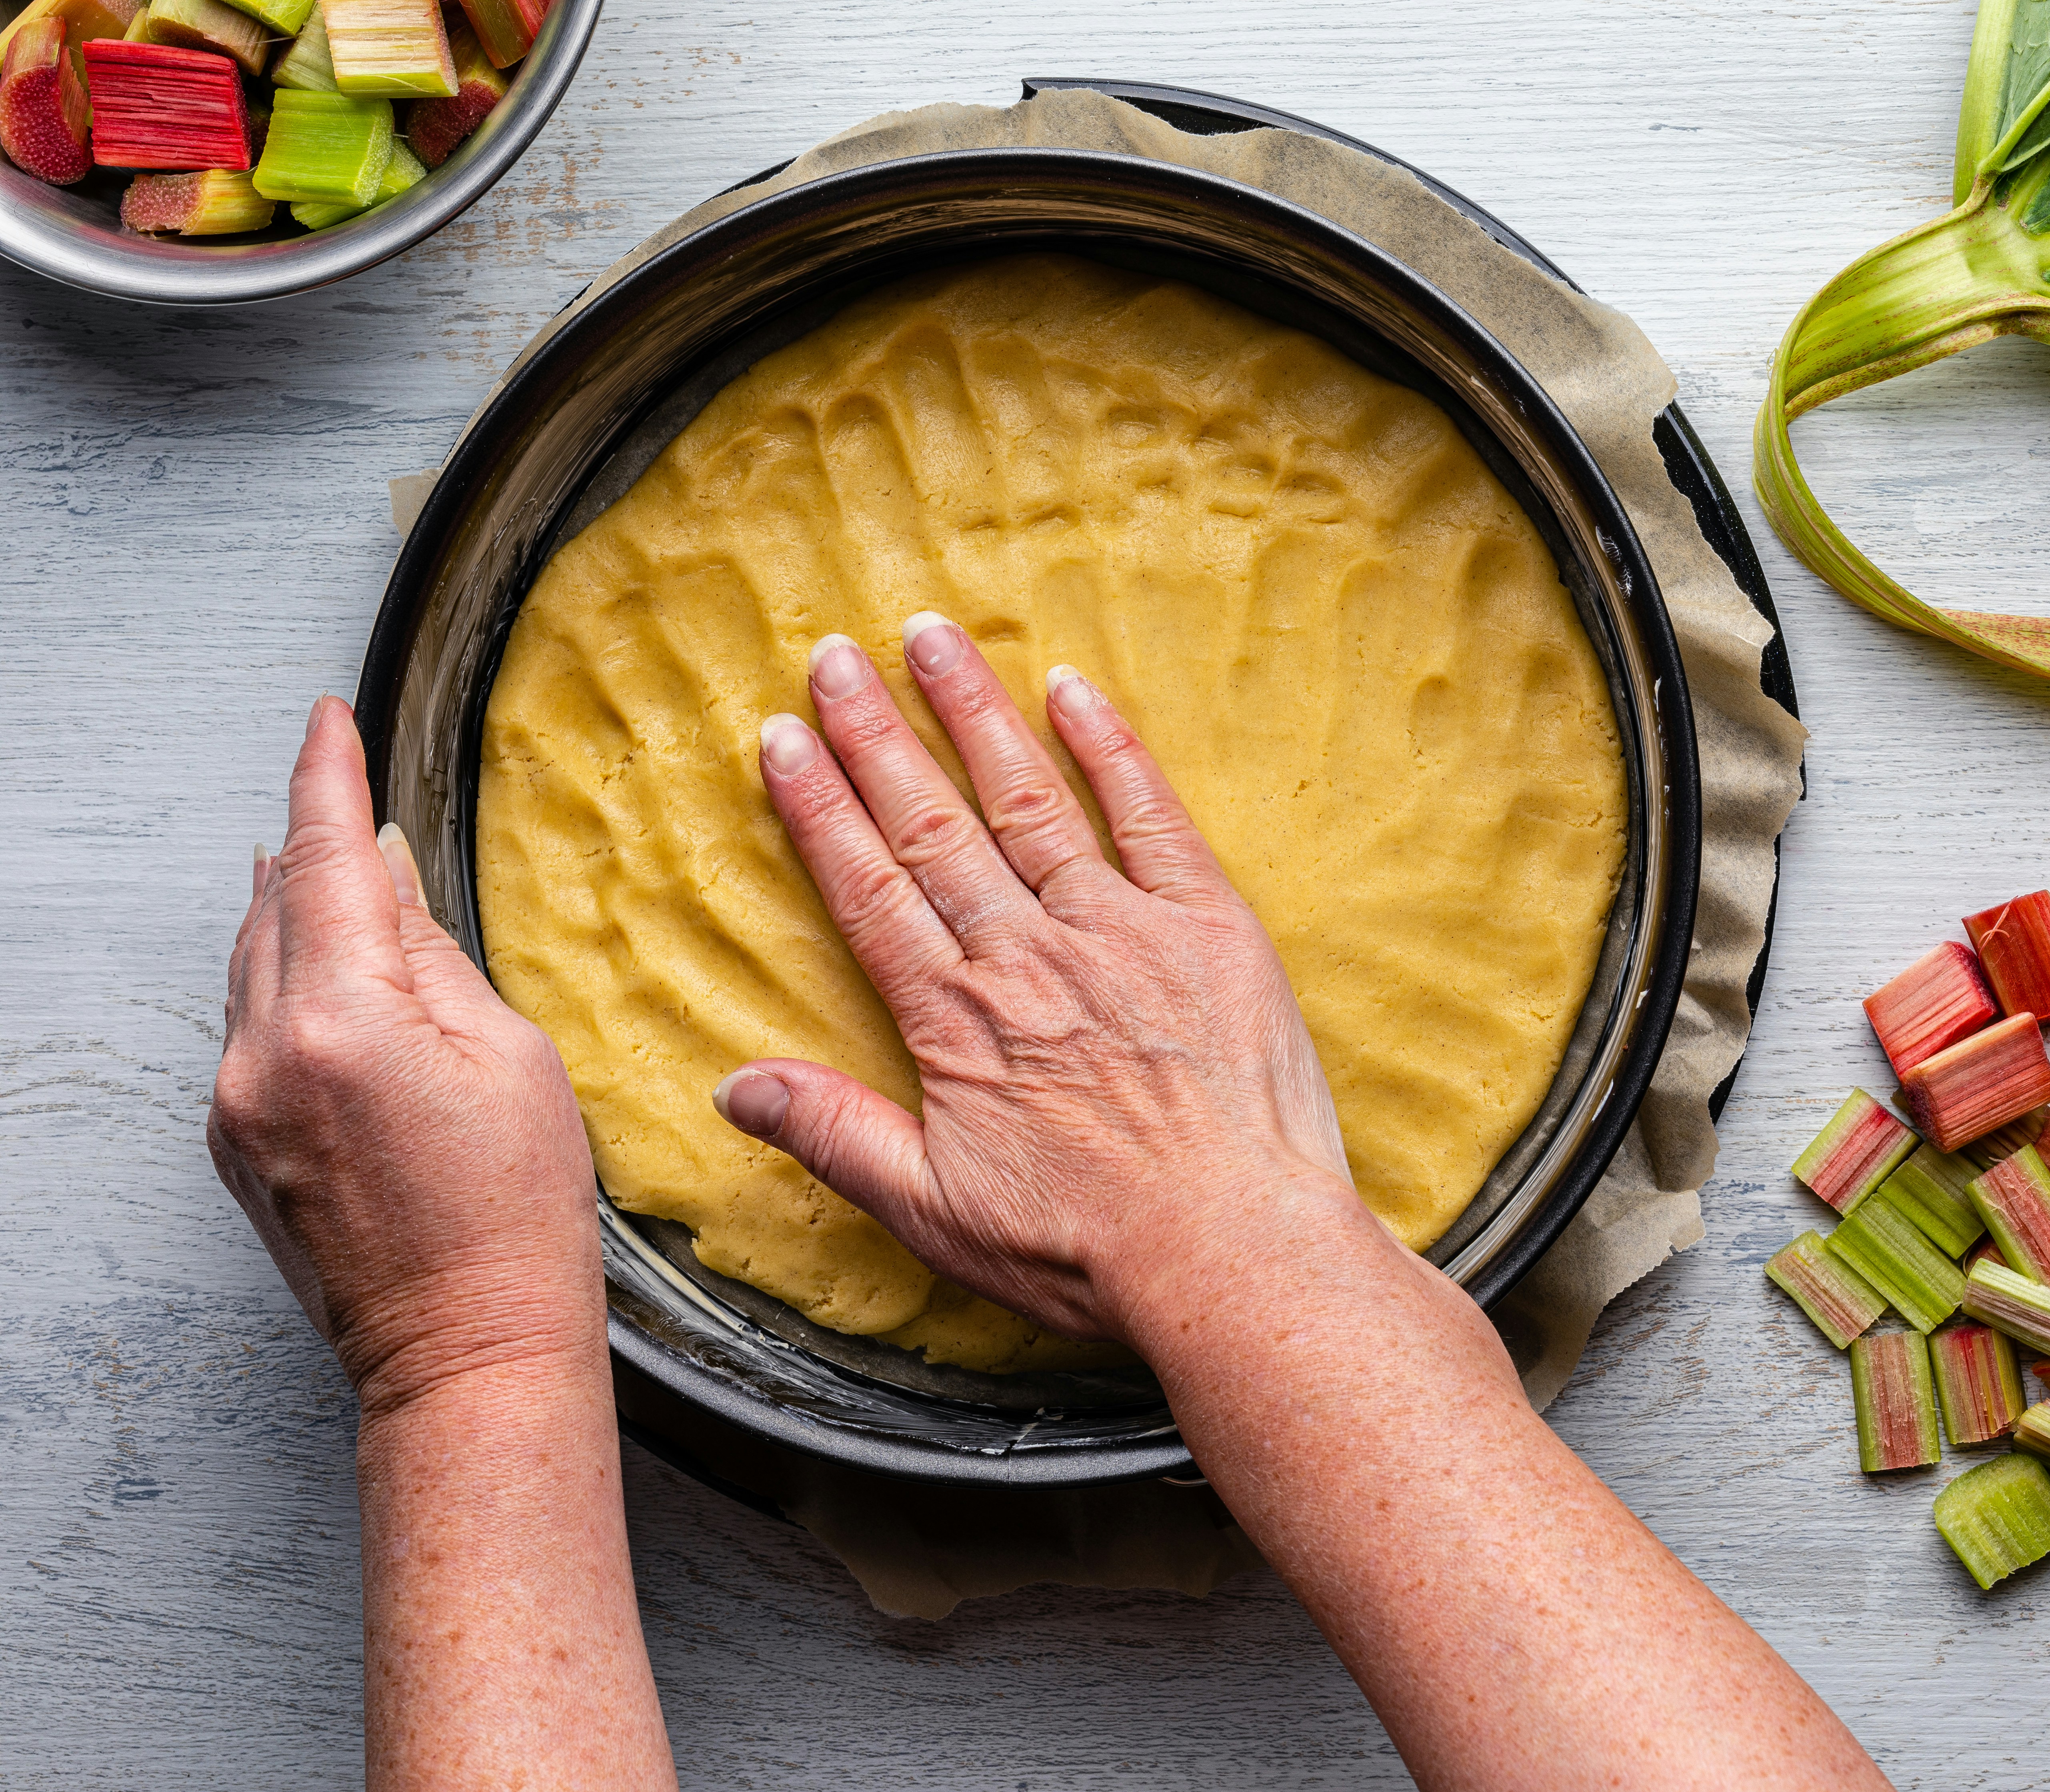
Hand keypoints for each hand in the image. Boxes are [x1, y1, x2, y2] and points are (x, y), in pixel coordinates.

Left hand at [209, 697, 603, 1413]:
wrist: (464, 1349)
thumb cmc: (516, 1214)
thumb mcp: (510, 1055)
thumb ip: (431, 955)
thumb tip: (384, 876)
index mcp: (343, 1021)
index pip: (324, 858)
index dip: (326, 775)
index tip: (327, 718)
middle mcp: (265, 1055)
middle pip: (274, 903)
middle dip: (312, 841)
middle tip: (341, 785)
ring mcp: (238, 1104)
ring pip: (253, 962)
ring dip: (293, 907)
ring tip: (332, 871)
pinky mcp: (236, 1142)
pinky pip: (250, 1025)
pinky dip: (284, 978)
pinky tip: (324, 971)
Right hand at [711, 616, 1375, 1346]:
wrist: (1230, 1254)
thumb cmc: (1088, 1249)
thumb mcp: (934, 1213)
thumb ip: (833, 1136)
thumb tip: (732, 1088)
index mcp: (957, 1019)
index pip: (868, 888)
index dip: (820, 807)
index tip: (783, 736)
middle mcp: (1027, 956)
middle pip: (933, 825)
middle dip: (877, 733)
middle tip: (835, 653)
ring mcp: (1120, 931)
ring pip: (1028, 799)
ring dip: (975, 713)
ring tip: (933, 637)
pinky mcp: (1208, 928)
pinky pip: (1150, 818)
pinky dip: (1110, 749)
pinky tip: (1073, 690)